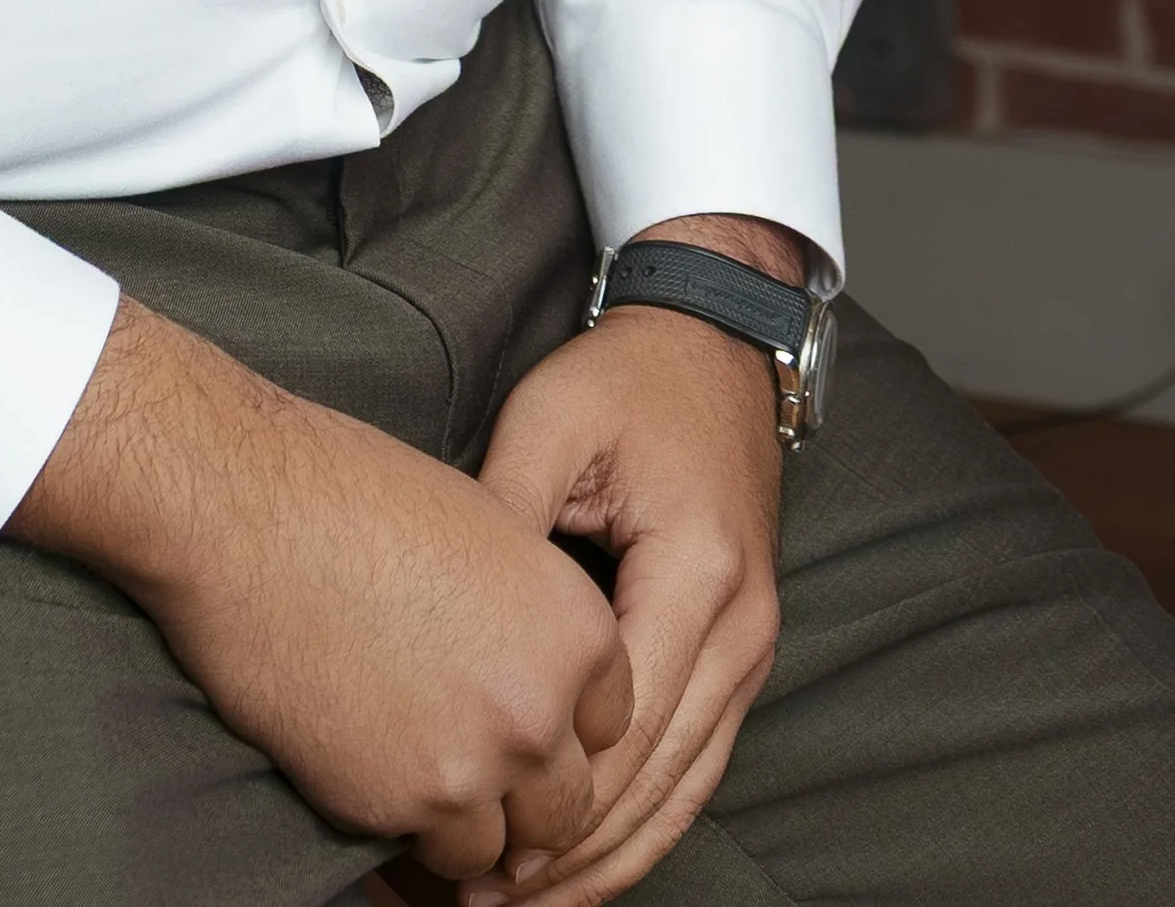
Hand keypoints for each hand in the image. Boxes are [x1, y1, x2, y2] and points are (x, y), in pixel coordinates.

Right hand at [6, 294, 632, 882]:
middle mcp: (539, 710)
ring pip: (497, 848)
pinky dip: (396, 823)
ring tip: (410, 764)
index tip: (518, 719)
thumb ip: (527, 621)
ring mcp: (468, 768)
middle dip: (522, 796)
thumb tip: (533, 685)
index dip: (560, 724)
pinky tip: (361, 760)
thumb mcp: (481, 531)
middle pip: (567, 806)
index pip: (609, 726)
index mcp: (576, 629)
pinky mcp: (390, 805)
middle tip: (468, 764)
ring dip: (461, 821)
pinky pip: (418, 851)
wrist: (241, 505)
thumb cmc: (347, 491)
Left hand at [459, 214, 791, 904]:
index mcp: (696, 573)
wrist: (712, 343)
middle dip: (574, 855)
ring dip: (611, 856)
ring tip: (527, 904)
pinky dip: (648, 822)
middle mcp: (740, 626)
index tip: (478, 849)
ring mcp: (752, 647)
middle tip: (484, 903)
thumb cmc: (625, 378)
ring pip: (686, 789)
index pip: (624, 724)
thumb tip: (441, 612)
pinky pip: (700, 764)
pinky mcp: (742, 652)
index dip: (552, 800)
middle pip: (656, 779)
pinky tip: (593, 864)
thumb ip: (502, 516)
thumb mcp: (549, 424)